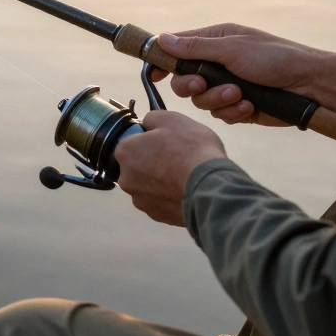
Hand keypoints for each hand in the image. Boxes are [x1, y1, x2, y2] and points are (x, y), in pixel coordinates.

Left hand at [114, 110, 226, 226]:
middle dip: (154, 163)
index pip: (131, 143)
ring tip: (185, 176)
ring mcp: (141, 200)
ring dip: (162, 182)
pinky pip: (162, 202)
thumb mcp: (172, 119)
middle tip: (178, 158)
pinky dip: (171, 197)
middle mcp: (126, 179)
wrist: (210, 186)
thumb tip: (147, 124)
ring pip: (149, 186)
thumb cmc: (190, 148)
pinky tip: (187, 191)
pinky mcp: (158, 217)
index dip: (149, 140)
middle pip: (139, 166)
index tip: (166, 142)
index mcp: (125, 153)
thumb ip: (152, 119)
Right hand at [150, 23, 335, 126]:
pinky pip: (221, 114)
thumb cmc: (276, 58)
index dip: (163, 60)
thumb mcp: (232, 49)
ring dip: (218, 99)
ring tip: (239, 95)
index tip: (155, 73)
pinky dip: (233, 112)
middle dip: (191, 85)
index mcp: (216, 42)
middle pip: (183, 79)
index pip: (178, 48)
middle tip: (203, 84)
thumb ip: (195, 48)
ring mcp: (228, 86)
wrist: (312, 87)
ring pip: (201, 100)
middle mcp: (218, 64)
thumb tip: (162, 39)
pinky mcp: (239, 107)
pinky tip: (249, 107)